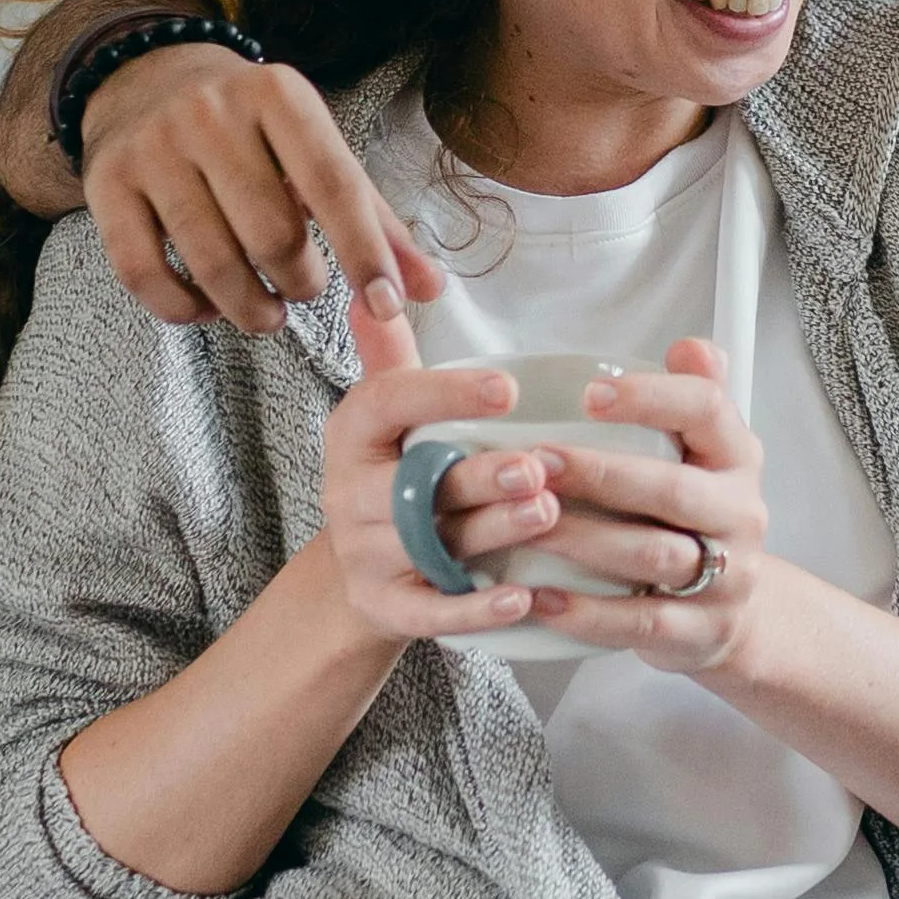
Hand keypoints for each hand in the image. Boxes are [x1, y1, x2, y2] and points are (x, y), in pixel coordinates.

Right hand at [89, 42, 444, 334]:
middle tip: (304, 288)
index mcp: (279, 95)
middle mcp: (211, 113)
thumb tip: (429, 288)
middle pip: (272, 236)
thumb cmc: (250, 126)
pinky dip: (183, 309)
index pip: (334, 186)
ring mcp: (153, 147)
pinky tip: (206, 306)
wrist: (145, 76)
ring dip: (250, 309)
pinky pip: (145, 274)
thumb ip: (374, 219)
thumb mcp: (316, 148)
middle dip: (301, 284)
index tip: (386, 308)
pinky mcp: (106, 181)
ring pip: (212, 264)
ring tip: (266, 309)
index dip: (366, 255)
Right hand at [306, 274, 563, 647]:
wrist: (363, 572)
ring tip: (548, 513)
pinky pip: (430, 613)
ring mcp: (365, 555)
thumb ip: (394, 355)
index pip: (390, 402)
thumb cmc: (396, 473)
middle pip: (415, 483)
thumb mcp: (388, 414)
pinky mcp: (386, 608)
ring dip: (492, 531)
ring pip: (430, 545)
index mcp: (354, 433)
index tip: (509, 387)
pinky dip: (475, 609)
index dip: (447, 394)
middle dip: (479, 475)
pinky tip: (523, 598)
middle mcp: (350, 494)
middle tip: (539, 465)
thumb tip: (381, 286)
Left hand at [508, 337, 779, 676]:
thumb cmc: (695, 518)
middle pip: (673, 490)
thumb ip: (690, 398)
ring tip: (527, 525)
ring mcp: (726, 577)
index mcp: (736, 457)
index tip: (589, 394)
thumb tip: (690, 346)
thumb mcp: (703, 454)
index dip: (651, 397)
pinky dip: (587, 613)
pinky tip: (540, 598)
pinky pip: (639, 622)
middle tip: (536, 462)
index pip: (708, 409)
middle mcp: (740, 513)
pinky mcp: (700, 631)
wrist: (735, 613)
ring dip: (583, 540)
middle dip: (600, 474)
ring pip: (653, 556)